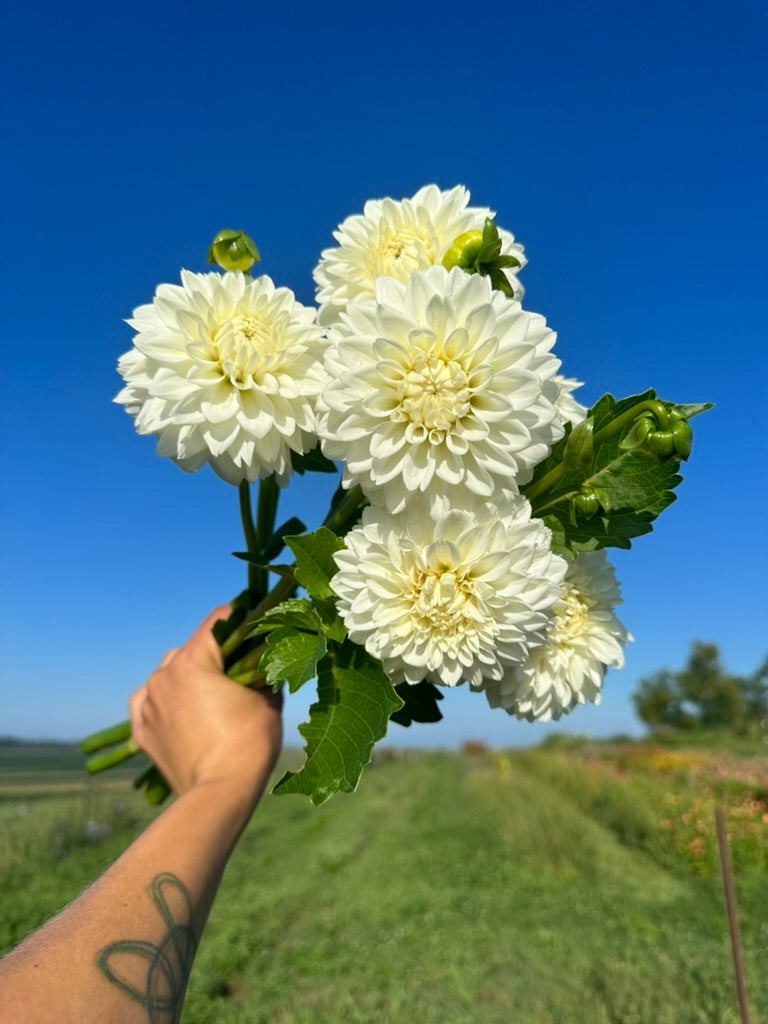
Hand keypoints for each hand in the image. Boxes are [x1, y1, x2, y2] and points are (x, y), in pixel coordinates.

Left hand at [129, 607, 282, 805]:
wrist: (220, 794)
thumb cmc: (250, 743)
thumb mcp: (269, 697)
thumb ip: (264, 667)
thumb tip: (269, 652)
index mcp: (191, 661)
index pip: (219, 621)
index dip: (241, 621)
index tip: (254, 630)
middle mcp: (162, 676)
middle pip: (191, 648)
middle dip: (213, 656)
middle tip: (236, 674)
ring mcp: (147, 703)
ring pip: (168, 674)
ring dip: (188, 679)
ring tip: (209, 699)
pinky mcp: (140, 730)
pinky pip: (150, 702)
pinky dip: (166, 702)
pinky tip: (184, 713)